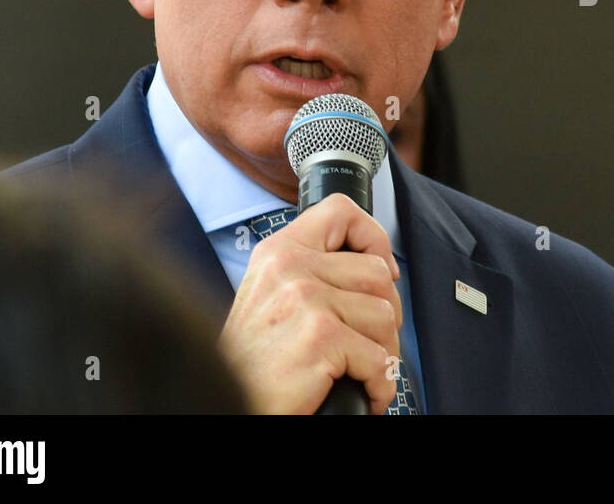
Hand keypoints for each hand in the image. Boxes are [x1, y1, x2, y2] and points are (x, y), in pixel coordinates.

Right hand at [219, 193, 403, 413]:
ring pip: (385, 315)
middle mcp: (289, 268)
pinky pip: (379, 358)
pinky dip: (380, 383)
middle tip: (372, 340)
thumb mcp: (270, 297)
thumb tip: (375, 269)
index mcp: (279, 252)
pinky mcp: (319, 338)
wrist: (226, 402)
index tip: (383, 269)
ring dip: (386, 352)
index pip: (340, 211)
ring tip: (365, 370)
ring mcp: (305, 301)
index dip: (373, 236)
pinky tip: (365, 391)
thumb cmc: (252, 363)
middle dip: (387, 313)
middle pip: (377, 272)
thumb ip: (309, 273)